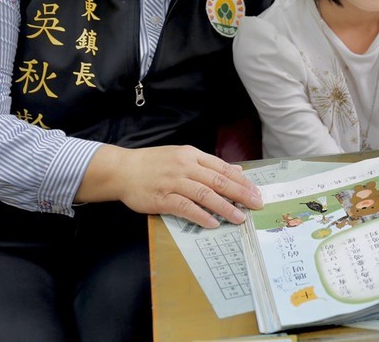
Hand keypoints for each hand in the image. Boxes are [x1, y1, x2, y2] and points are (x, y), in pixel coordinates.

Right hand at [77, 144, 262, 227]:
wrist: (122, 169)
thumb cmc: (153, 164)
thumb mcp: (182, 156)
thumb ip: (208, 165)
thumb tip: (237, 171)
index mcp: (192, 155)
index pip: (222, 168)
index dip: (241, 181)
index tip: (256, 191)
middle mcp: (185, 166)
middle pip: (218, 180)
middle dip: (240, 193)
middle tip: (256, 204)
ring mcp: (174, 182)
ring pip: (205, 194)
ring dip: (225, 207)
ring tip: (239, 217)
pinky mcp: (162, 198)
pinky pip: (185, 207)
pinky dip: (201, 215)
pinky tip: (213, 223)